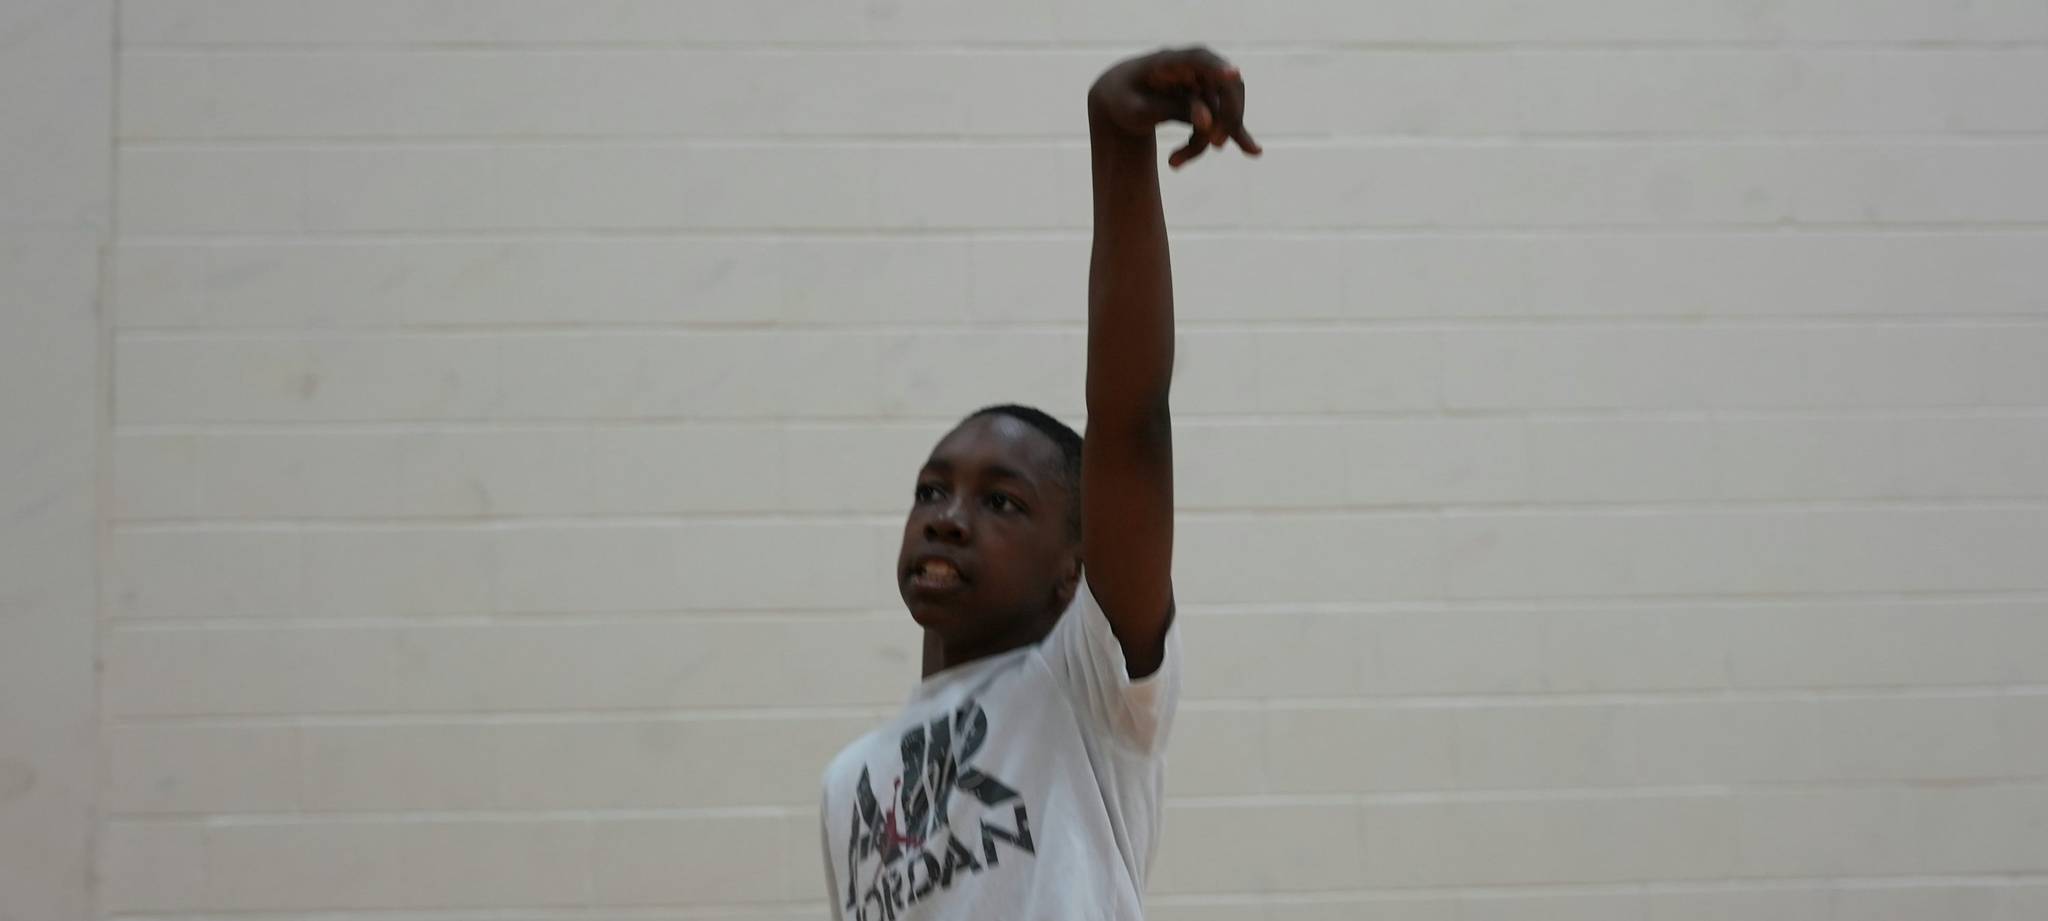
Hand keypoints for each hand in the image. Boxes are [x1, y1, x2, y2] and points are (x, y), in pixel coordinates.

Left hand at [1088, 46, 1261, 168]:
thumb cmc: (1123, 99)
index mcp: (1168, 61)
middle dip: (1226, 117)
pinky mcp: (1206, 102)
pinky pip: (1221, 121)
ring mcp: (1202, 85)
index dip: (1217, 66)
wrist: (1118, 99)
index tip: (1233, 75)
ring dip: (1206, 141)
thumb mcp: (1136, 110)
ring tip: (1174, 163)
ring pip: (1222, 112)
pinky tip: (1254, 152)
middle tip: (1215, 144)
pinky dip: (1232, 137)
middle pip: (1224, 88)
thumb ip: (1170, 111)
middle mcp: (1192, 70)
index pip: (1198, 58)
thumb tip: (1208, 121)